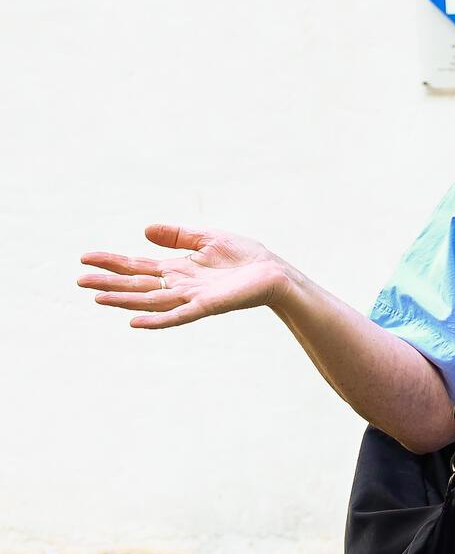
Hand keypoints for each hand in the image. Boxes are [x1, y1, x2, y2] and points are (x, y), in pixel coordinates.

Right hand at [78, 224, 287, 328]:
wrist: (275, 273)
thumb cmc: (245, 258)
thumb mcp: (208, 238)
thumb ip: (178, 236)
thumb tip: (144, 231)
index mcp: (178, 269)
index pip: (138, 266)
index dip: (112, 262)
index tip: (85, 258)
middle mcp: (180, 285)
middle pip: (137, 285)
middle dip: (109, 283)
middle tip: (79, 281)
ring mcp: (192, 297)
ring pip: (151, 300)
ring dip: (124, 301)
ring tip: (98, 298)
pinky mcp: (208, 306)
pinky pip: (178, 315)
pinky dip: (156, 319)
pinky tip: (134, 322)